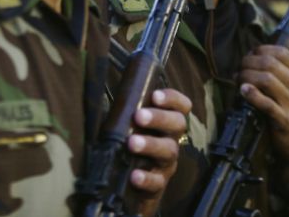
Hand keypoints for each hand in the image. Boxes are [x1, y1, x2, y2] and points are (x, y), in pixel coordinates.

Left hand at [128, 88, 191, 215]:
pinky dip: (146, 178)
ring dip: (151, 144)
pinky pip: (157, 182)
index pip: (180, 107)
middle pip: (177, 124)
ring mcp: (166, 164)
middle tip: (139, 116)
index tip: (155, 96)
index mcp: (165, 124)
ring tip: (132, 142)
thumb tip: (108, 99)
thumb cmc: (128, 151)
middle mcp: (170, 141)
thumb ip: (124, 115)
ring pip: (169, 150)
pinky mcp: (158, 186)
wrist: (129, 192)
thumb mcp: (128, 129)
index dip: (172, 99)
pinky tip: (135, 175)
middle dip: (159, 118)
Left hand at [238, 45, 288, 186]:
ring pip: (266, 79)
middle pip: (269, 63)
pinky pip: (266, 104)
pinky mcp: (285, 121)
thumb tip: (256, 58)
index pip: (281, 52)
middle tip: (239, 68)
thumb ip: (286, 74)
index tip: (249, 55)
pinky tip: (243, 90)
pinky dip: (252, 95)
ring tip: (238, 80)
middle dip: (248, 62)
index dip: (260, 50)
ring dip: (246, 76)